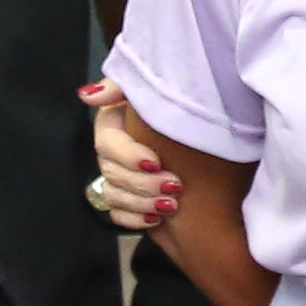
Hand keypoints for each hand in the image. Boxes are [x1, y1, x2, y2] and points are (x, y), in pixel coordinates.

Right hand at [83, 76, 180, 228]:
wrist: (218, 150)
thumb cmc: (188, 112)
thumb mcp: (160, 91)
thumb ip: (123, 86)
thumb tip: (86, 95)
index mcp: (116, 123)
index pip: (108, 141)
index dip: (129, 154)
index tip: (156, 162)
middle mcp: (113, 151)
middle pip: (111, 172)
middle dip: (142, 183)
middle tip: (175, 186)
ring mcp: (118, 178)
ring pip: (114, 195)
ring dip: (142, 203)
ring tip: (172, 206)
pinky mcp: (126, 201)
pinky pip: (117, 215)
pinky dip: (135, 219)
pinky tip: (156, 220)